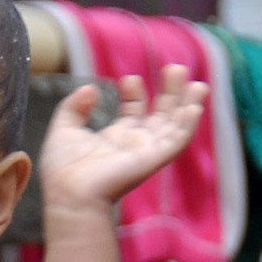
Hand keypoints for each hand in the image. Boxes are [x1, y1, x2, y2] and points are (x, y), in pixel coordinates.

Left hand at [39, 64, 208, 213]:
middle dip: (170, 93)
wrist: (69, 193)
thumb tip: (91, 89)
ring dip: (188, 104)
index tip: (129, 79)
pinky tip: (194, 107)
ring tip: (198, 84)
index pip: (135, 112)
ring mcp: (147, 152)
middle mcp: (135, 145)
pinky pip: (177, 141)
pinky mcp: (154, 159)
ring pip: (175, 126)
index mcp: (116, 139)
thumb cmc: (63, 170)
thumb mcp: (64, 130)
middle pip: (161, 115)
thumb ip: (74, 107)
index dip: (136, 94)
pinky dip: (187, 124)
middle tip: (176, 69)